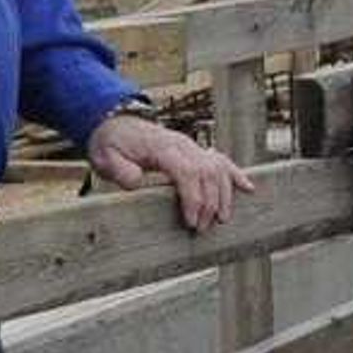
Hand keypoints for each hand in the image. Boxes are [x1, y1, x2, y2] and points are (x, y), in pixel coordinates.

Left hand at [86, 111, 254, 233]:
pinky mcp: (196, 151)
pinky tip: (248, 188)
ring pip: (219, 169)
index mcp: (162, 147)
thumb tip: (137, 181)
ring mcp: (192, 147)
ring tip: (221, 219)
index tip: (190, 221)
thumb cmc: (111, 144)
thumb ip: (119, 169)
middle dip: (209, 203)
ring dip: (223, 195)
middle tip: (200, 228)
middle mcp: (182, 145)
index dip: (193, 198)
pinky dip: (236, 175)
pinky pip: (221, 161)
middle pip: (207, 173)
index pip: (187, 171)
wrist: (115, 123)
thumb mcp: (104, 157)